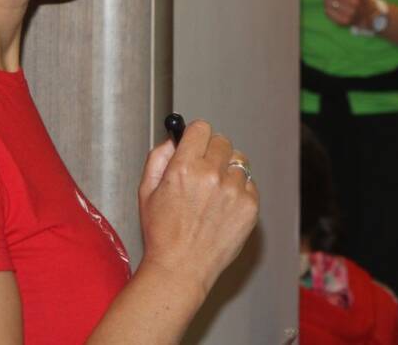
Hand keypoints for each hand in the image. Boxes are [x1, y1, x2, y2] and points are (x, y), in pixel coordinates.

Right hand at [137, 120, 259, 298]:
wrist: (181, 269)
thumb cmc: (162, 234)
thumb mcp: (146, 192)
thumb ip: (158, 158)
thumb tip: (173, 138)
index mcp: (184, 168)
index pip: (201, 128)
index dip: (196, 135)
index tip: (195, 143)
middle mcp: (211, 175)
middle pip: (222, 141)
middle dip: (212, 153)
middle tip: (202, 172)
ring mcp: (234, 190)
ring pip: (239, 162)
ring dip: (227, 172)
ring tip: (213, 195)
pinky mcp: (250, 205)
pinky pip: (249, 184)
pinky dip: (239, 192)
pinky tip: (223, 209)